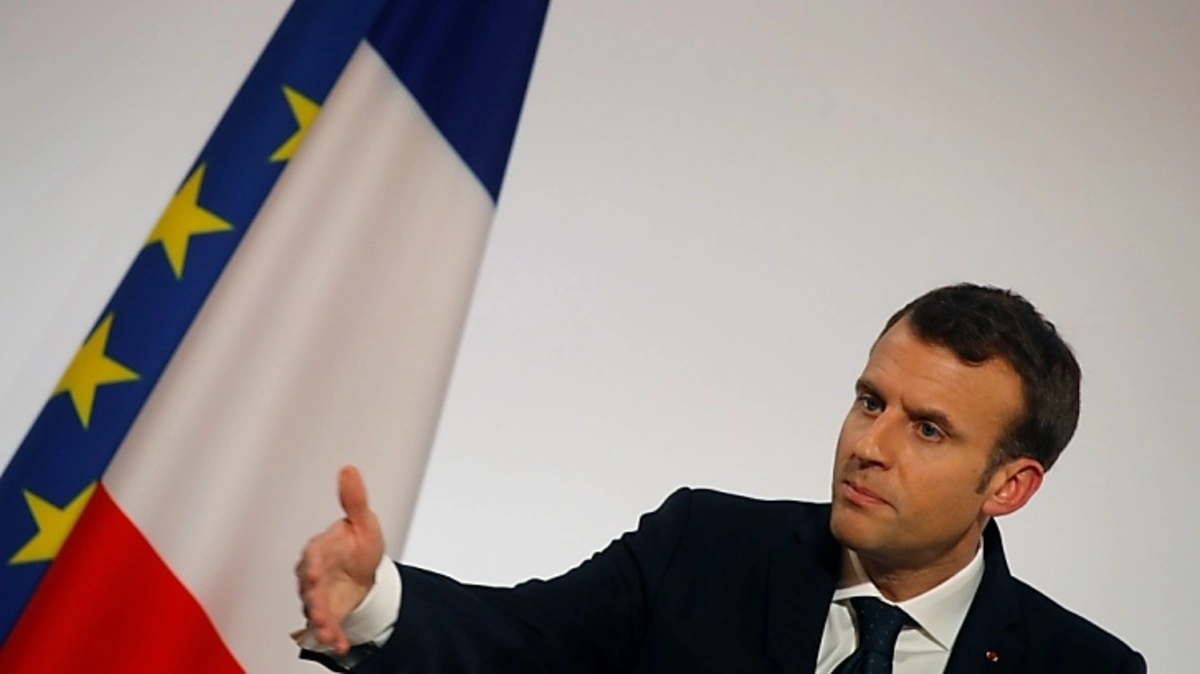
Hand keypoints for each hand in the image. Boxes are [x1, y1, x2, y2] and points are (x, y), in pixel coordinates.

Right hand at [296, 466, 384, 654]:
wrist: (364, 572)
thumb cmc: (357, 545)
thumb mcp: (363, 521)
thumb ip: (355, 500)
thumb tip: (350, 470)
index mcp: (321, 548)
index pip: (313, 554)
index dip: (312, 563)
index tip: (312, 571)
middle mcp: (315, 573)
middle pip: (309, 586)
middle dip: (312, 598)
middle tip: (317, 608)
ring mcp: (319, 595)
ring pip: (314, 608)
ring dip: (319, 620)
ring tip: (327, 631)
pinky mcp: (328, 612)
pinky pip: (327, 625)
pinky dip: (332, 635)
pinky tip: (339, 643)